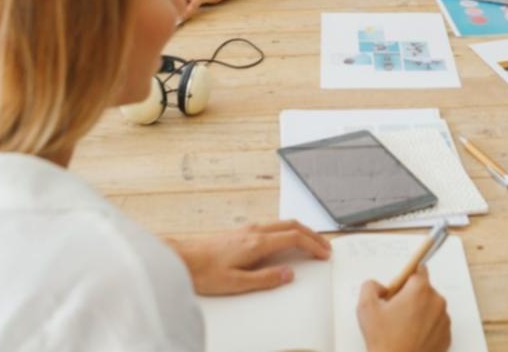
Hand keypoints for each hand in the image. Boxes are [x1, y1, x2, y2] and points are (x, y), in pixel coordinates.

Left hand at [167, 220, 330, 295]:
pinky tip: (287, 239)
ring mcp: (248, 229)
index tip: (324, 254)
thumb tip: (289, 274)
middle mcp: (255, 231)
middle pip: (292, 226)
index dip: (313, 245)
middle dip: (312, 235)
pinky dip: (288, 230)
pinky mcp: (242, 231)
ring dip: (301, 231)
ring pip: (283, 223)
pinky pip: (273, 225)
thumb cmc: (205, 272)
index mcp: (257, 242)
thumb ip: (265, 278)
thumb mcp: (236, 283)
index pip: (294, 239)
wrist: (183, 259)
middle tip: (325, 246)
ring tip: (311, 242)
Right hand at [357, 265, 450, 351]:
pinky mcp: (446, 336)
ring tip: (402, 328)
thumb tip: (380, 287)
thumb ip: (371, 286)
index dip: (405, 278)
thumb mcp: (366, 307)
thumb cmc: (385, 341)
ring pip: (430, 307)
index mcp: (420, 290)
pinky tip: (412, 337)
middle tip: (395, 313)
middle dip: (410, 297)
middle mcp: (437, 302)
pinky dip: (426, 327)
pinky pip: (436, 324)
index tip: (398, 289)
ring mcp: (444, 320)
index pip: (418, 269)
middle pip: (424, 290)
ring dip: (419, 312)